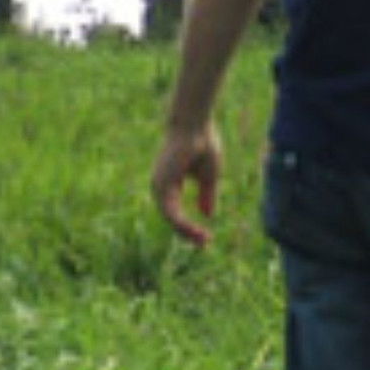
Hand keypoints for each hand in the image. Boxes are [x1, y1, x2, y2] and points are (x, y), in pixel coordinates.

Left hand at [151, 125, 222, 248]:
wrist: (195, 125)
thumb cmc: (202, 143)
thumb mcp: (209, 176)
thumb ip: (206, 195)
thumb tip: (207, 214)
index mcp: (170, 184)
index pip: (176, 212)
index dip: (190, 226)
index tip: (206, 237)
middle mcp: (161, 187)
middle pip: (172, 218)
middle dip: (188, 233)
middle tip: (204, 243)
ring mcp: (159, 186)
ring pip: (170, 219)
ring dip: (186, 232)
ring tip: (203, 240)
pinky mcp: (162, 185)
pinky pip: (171, 213)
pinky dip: (183, 224)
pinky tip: (196, 231)